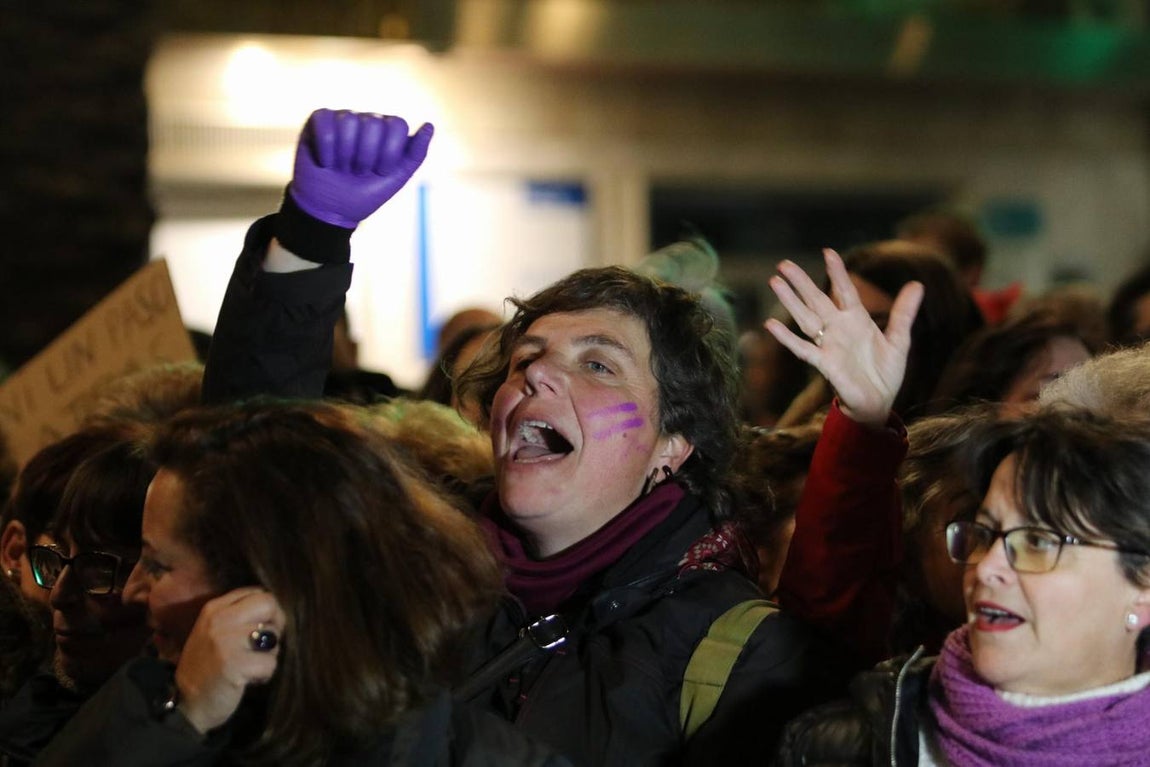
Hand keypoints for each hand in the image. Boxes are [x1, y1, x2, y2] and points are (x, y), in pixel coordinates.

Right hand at [174, 587, 285, 733]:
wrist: (186, 704)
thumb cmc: (207, 667)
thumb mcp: (214, 632)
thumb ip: (239, 615)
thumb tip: (275, 608)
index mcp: (214, 608)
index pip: (256, 592)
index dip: (268, 609)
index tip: (263, 627)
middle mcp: (219, 620)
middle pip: (269, 604)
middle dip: (277, 624)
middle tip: (266, 644)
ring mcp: (226, 641)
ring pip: (273, 635)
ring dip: (270, 654)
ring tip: (252, 664)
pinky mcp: (234, 665)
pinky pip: (270, 662)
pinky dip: (265, 674)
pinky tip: (250, 679)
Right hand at [288, 108, 433, 227]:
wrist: (332, 211)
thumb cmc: (365, 194)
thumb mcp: (396, 178)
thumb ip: (415, 154)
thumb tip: (430, 125)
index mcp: (387, 131)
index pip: (396, 124)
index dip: (389, 152)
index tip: (381, 172)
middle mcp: (366, 120)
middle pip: (373, 122)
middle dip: (366, 156)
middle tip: (358, 172)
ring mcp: (342, 118)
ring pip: (348, 120)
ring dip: (345, 153)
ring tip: (341, 168)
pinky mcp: (318, 121)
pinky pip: (324, 120)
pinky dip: (326, 146)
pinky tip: (326, 162)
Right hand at [765, 248, 922, 426]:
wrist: (879, 403)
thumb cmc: (886, 373)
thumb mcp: (899, 340)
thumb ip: (903, 313)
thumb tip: (917, 284)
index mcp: (857, 320)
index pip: (845, 291)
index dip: (837, 272)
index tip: (828, 252)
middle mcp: (838, 329)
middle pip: (816, 300)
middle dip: (801, 282)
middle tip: (783, 264)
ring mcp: (829, 345)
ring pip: (805, 318)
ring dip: (790, 301)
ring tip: (775, 282)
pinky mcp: (824, 363)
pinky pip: (802, 348)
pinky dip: (787, 337)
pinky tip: (771, 324)